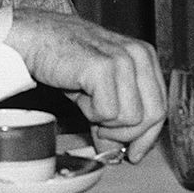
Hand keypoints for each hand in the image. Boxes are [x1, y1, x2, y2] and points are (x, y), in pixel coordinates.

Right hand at [6, 9, 165, 161]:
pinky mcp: (103, 68)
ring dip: (105, 121)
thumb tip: (117, 151)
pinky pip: (109, 113)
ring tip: (86, 102)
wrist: (33, 38)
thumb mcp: (97, 89)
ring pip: (131, 118)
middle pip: (152, 116)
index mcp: (145, 56)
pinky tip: (80, 95)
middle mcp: (139, 55)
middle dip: (127, 134)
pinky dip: (91, 113)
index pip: (161, 106)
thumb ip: (113, 119)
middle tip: (102, 133)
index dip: (148, 136)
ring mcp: (123, 60)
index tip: (134, 154)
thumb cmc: (63, 58)